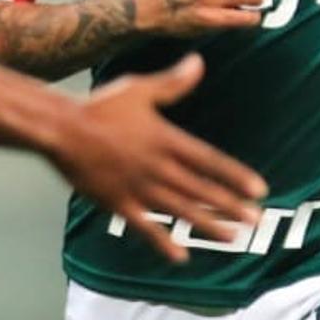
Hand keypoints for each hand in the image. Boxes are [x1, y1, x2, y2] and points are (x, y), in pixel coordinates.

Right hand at [48, 54, 268, 262]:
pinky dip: (162, 242)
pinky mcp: (118, 203)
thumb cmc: (100, 106)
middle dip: (229, 206)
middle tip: (255, 220)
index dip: (235, 176)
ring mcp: (138, 188)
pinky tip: (180, 256)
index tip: (258, 189)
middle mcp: (156, 167)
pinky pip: (144, 227)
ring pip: (180, 211)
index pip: (209, 161)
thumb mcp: (139, 89)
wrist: (61, 129)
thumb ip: (172, 83)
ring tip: (232, 238)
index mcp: (165, 139)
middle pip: (200, 190)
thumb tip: (198, 63)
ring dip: (208, 225)